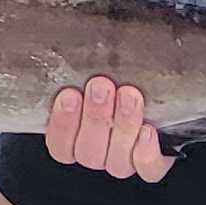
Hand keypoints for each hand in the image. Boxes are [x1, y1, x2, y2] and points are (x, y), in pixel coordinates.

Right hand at [41, 75, 173, 180]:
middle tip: (101, 85)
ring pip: (117, 161)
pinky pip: (148, 170)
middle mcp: (96, 152)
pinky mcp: (152, 161)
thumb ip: (74, 65)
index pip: (59, 145)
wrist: (154, 86)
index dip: (62, 124)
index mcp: (71, 136)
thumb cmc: (110, 75)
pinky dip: (146, 153)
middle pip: (89, 151)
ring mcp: (123, 158)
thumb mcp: (87, 67)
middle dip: (95, 117)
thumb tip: (51, 34)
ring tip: (129, 95)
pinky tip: (148, 130)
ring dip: (122, 125)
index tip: (68, 94)